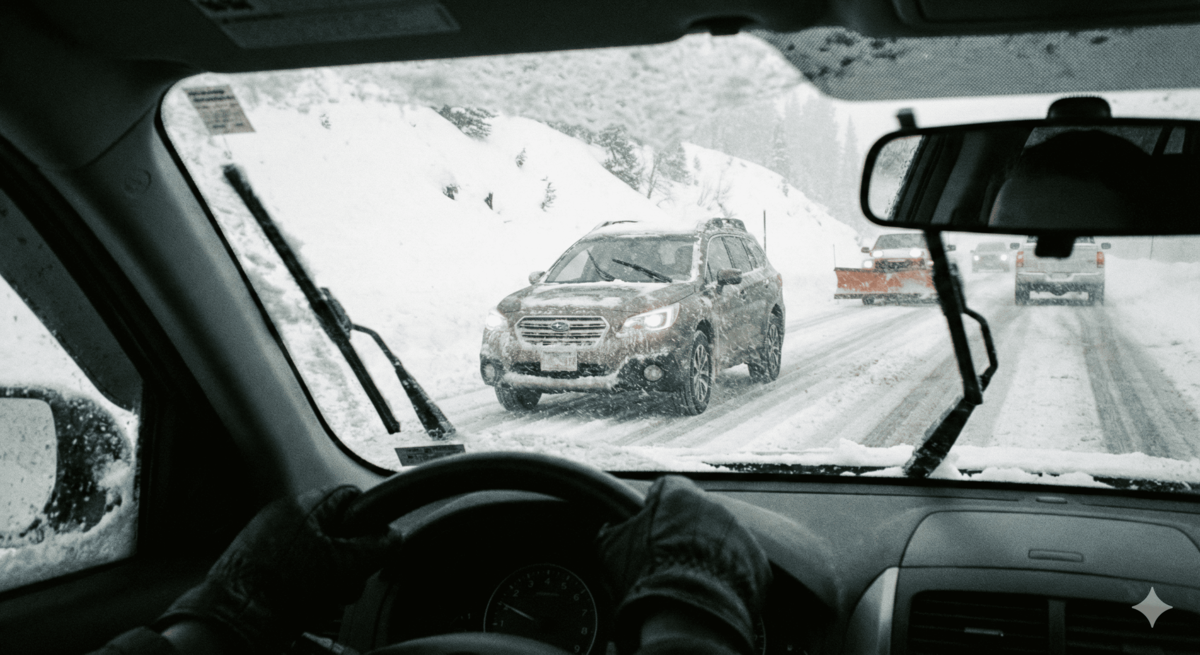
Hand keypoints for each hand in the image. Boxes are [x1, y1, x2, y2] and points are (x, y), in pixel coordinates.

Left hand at [156, 485, 399, 652]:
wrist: (234, 621)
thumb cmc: (277, 591)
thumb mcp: (342, 567)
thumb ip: (373, 548)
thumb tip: (392, 537)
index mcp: (301, 506)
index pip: (348, 497)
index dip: (367, 520)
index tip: (374, 542)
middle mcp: (279, 517)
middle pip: (334, 529)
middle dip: (347, 558)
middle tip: (348, 580)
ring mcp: (264, 542)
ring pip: (315, 553)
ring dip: (328, 576)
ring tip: (324, 598)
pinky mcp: (254, 567)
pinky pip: (293, 570)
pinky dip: (305, 586)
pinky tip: (305, 605)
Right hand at [595, 476, 770, 654]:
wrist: (690, 613)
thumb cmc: (647, 575)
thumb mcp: (611, 550)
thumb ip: (610, 532)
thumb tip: (608, 529)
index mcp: (678, 494)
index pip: (666, 487)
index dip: (655, 507)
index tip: (649, 527)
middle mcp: (714, 506)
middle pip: (696, 513)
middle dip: (684, 531)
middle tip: (668, 559)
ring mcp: (741, 534)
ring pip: (721, 538)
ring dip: (708, 553)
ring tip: (690, 580)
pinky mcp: (758, 563)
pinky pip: (741, 565)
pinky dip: (729, 576)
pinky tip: (710, 592)